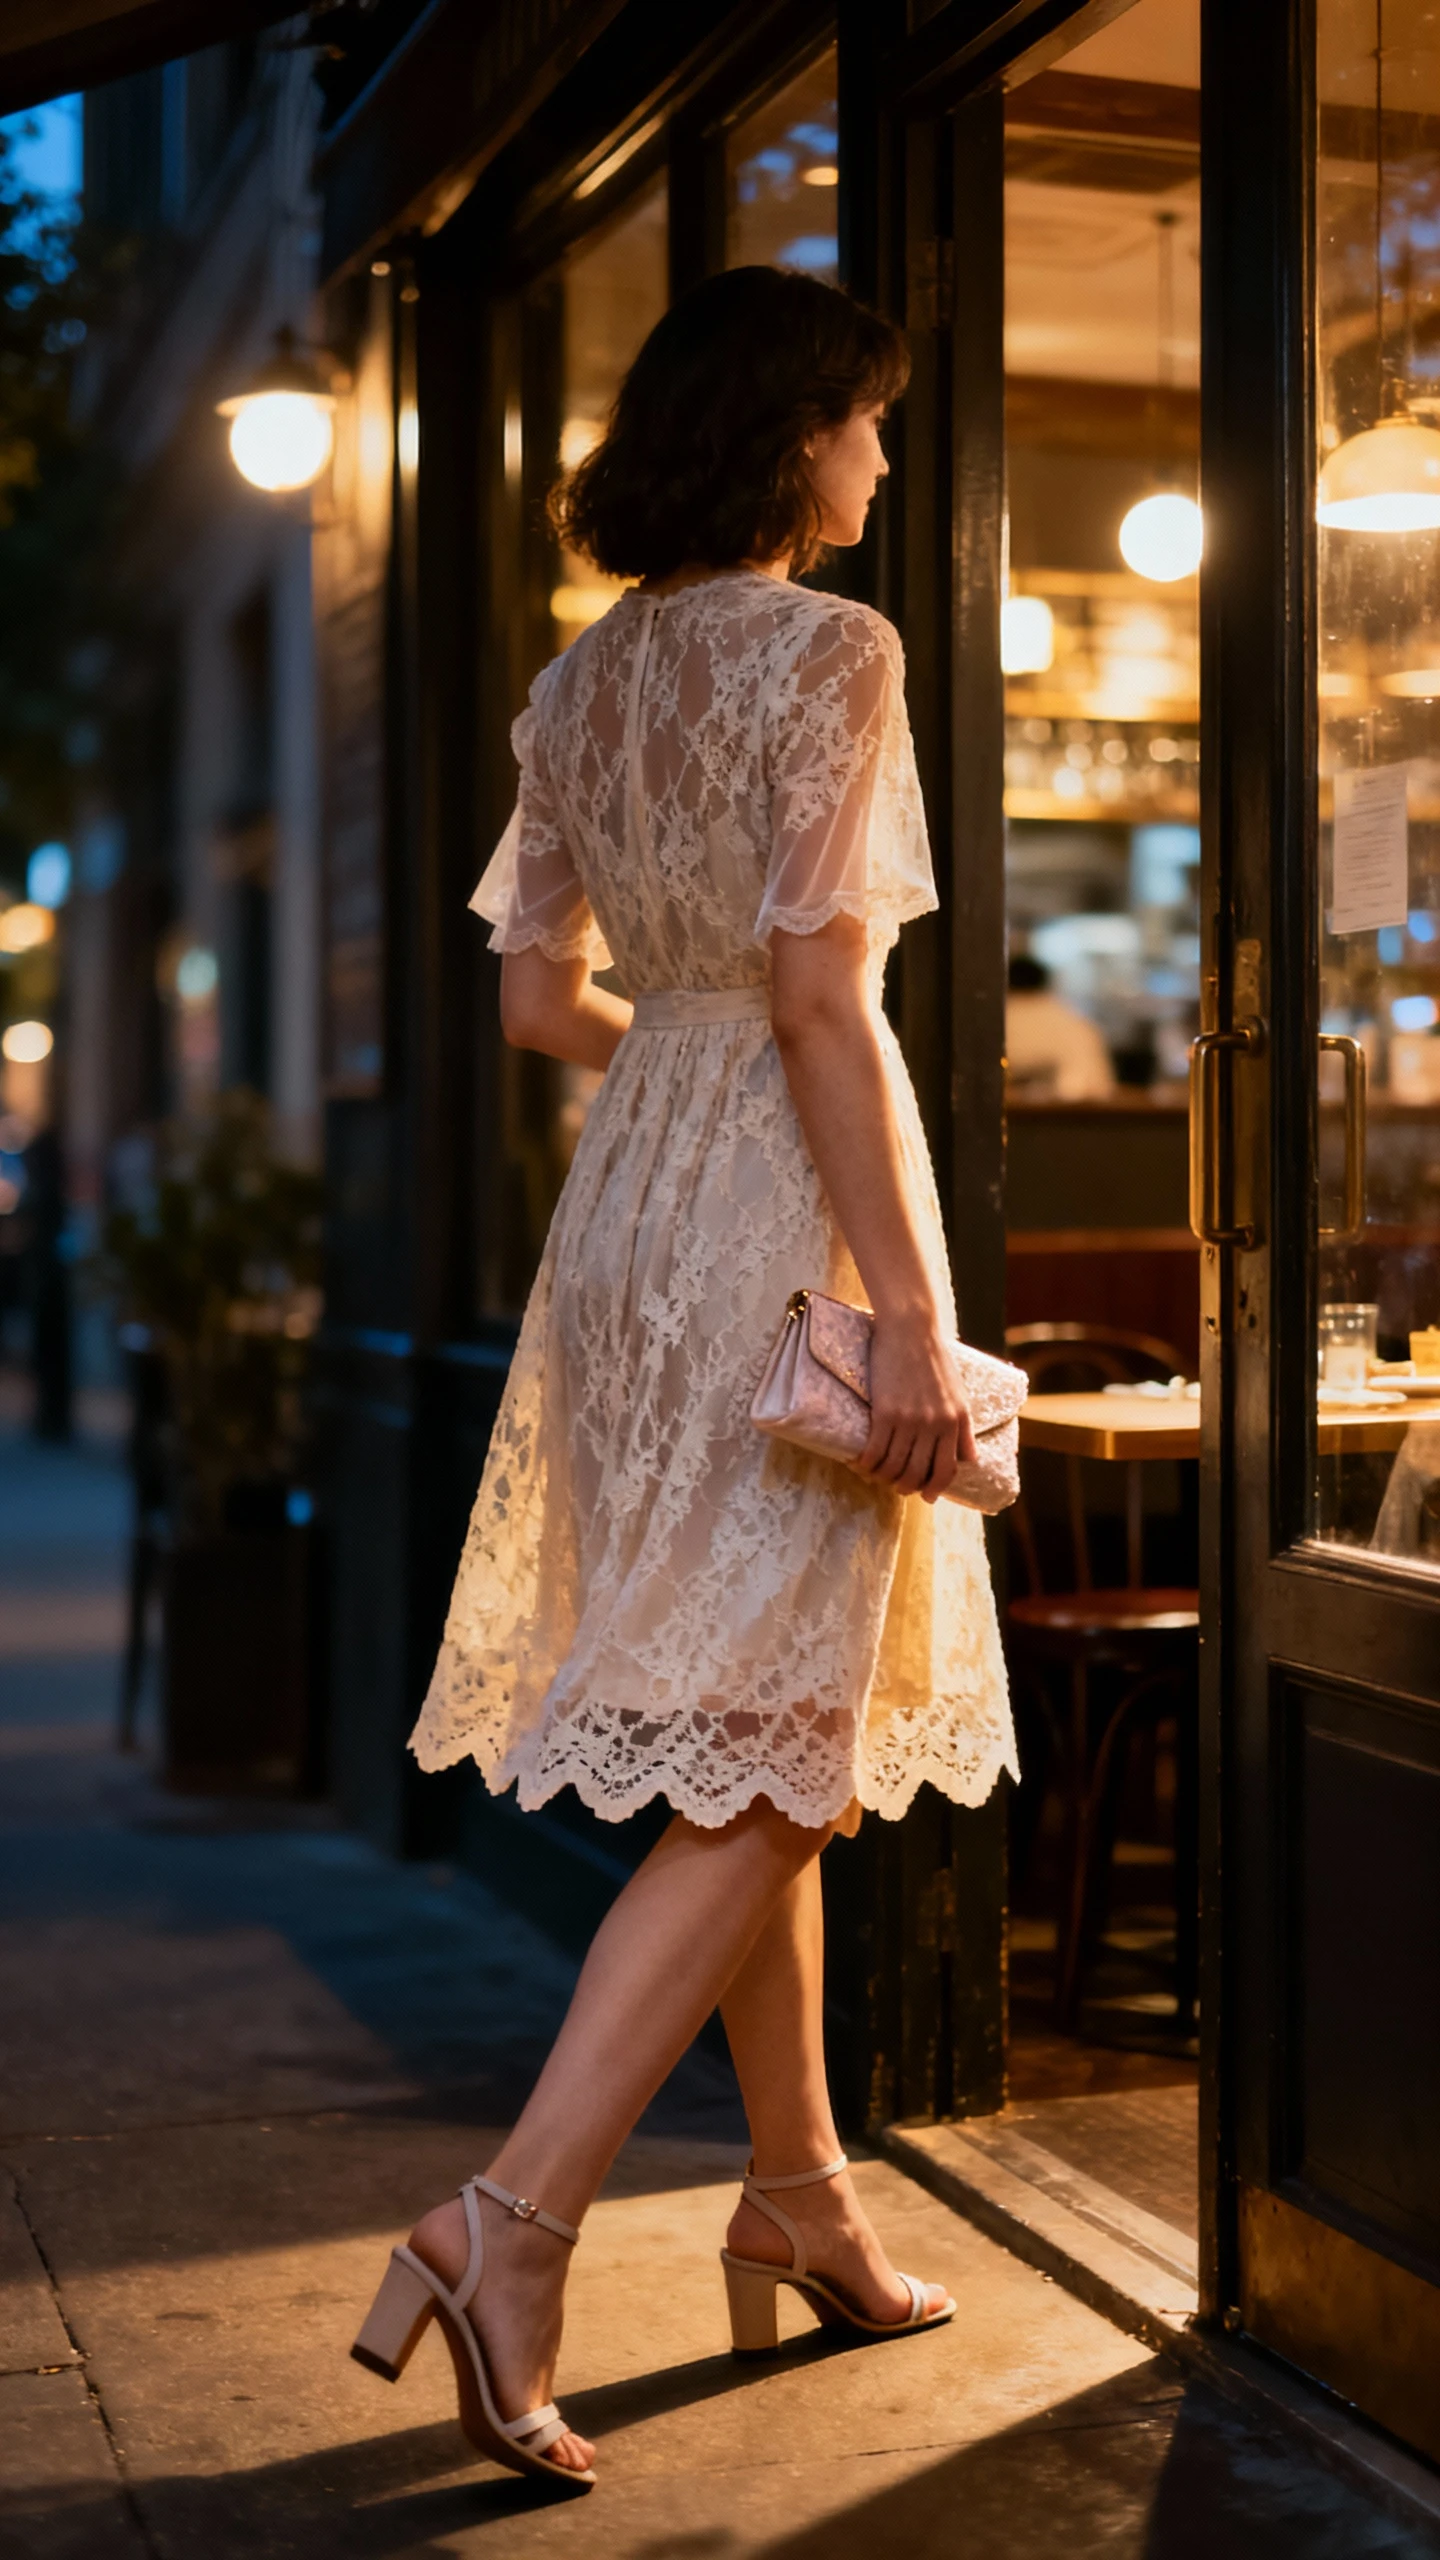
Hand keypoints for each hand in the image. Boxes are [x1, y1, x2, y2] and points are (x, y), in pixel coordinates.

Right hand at [854, 1310, 977, 1502]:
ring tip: (875, 1475)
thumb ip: (964, 1430)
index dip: (935, 1487)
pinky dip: (866, 1464)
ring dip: (882, 1477)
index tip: (926, 1495)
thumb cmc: (935, 1359)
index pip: (947, 1469)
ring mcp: (910, 1420)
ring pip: (894, 1466)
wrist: (911, 1329)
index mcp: (955, 1422)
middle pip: (917, 1473)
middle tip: (895, 1486)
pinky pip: (875, 1451)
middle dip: (905, 1487)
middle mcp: (934, 1425)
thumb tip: (971, 1460)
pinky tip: (860, 1464)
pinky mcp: (885, 1412)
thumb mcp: (959, 1396)